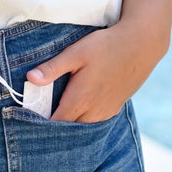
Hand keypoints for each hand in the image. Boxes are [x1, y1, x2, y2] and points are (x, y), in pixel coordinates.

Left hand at [26, 22, 161, 122]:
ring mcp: (107, 110)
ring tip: (61, 110)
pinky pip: (96, 120)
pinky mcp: (116, 106)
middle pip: (70, 127)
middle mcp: (94, 110)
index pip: (57, 121)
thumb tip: (30, 79)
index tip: (32, 116)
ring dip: (72, 122)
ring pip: (84, 125)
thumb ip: (52, 68)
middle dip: (57, 123)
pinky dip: (86, 118)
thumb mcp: (75, 53)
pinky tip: (81, 107)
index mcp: (80, 99)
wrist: (141, 45)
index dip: (43, 121)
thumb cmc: (106, 46)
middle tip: (43, 111)